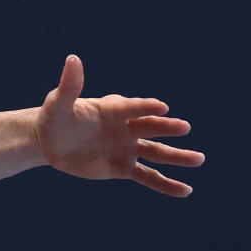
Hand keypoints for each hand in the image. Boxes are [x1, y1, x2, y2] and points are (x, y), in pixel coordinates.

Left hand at [36, 55, 204, 196]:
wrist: (51, 143)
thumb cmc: (56, 118)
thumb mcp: (59, 103)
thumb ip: (70, 85)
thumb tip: (73, 59)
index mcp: (114, 110)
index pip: (133, 108)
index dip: (146, 107)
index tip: (162, 107)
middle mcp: (127, 128)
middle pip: (152, 128)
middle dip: (168, 128)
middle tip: (184, 128)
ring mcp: (128, 149)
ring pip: (157, 154)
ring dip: (178, 157)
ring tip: (199, 159)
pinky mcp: (125, 168)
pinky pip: (149, 178)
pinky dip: (166, 185)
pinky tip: (185, 191)